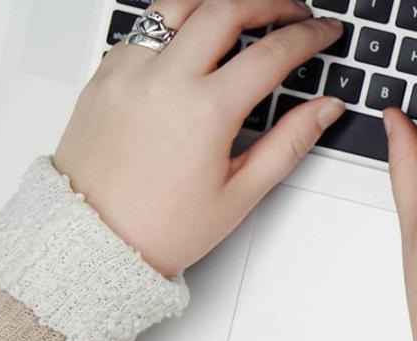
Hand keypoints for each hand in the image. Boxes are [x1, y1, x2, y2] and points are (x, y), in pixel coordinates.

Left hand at [53, 0, 346, 276]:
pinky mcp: (105, 73)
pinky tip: (195, 35)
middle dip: (270, 2)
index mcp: (205, 111)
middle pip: (226, 9)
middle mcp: (164, 80)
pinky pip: (145, 27)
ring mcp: (129, 71)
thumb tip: (325, 109)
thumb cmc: (160, 226)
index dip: (308, 36)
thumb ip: (289, 141)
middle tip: (293, 11)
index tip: (324, 32)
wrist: (91, 239)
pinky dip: (177, 20)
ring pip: (179, 3)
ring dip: (220, 0)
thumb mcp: (241, 192)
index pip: (272, 53)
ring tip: (244, 9)